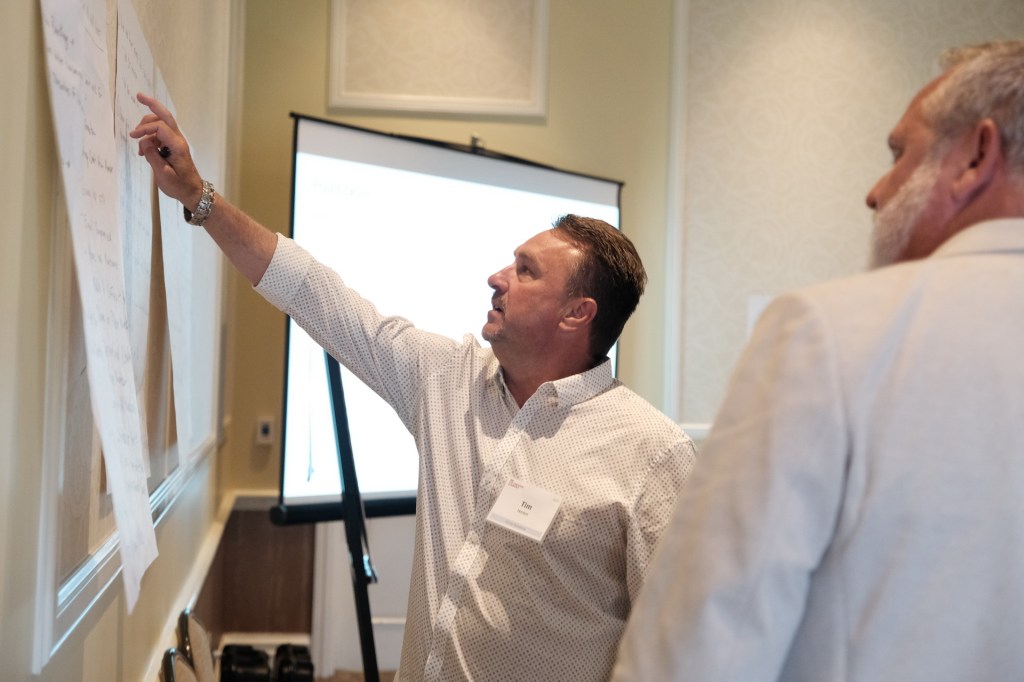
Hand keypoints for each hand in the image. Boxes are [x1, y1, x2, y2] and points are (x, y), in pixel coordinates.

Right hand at [130, 93, 204, 209]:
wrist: (192, 191)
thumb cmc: (180, 186)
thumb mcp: (164, 175)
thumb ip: (153, 157)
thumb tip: (144, 143)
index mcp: (177, 146)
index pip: (160, 127)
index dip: (144, 129)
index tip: (133, 137)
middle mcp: (178, 140)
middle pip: (165, 116)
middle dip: (152, 104)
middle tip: (139, 95)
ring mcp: (177, 141)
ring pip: (161, 123)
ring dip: (147, 126)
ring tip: (136, 139)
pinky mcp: (174, 145)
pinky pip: (160, 133)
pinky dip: (150, 136)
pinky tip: (144, 149)